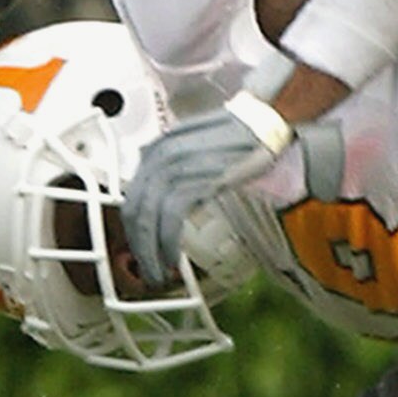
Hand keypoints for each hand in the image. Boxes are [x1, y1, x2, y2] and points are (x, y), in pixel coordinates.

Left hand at [122, 94, 291, 288]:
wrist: (263, 126)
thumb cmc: (236, 135)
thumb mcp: (195, 146)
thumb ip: (174, 164)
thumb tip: (162, 191)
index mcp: (158, 149)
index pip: (134, 194)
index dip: (134, 225)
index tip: (141, 244)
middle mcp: (160, 156)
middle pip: (135, 208)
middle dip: (137, 243)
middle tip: (146, 266)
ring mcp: (175, 168)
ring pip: (148, 217)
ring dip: (149, 250)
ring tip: (157, 270)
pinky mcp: (195, 180)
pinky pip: (170, 217)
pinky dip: (166, 241)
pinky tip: (170, 256)